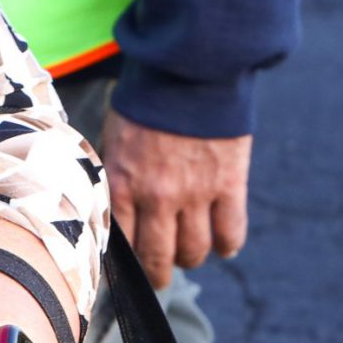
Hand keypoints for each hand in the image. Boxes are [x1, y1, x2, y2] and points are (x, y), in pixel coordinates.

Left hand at [101, 109, 250, 286]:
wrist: (190, 66)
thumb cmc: (147, 98)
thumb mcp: (114, 138)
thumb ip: (114, 176)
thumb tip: (112, 210)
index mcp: (121, 183)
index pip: (121, 244)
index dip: (126, 263)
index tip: (130, 268)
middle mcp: (156, 196)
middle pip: (158, 259)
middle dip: (158, 274)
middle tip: (160, 276)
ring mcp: (195, 194)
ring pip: (194, 252)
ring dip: (191, 258)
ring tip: (190, 253)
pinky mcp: (228, 185)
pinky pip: (230, 233)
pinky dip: (226, 245)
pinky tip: (222, 244)